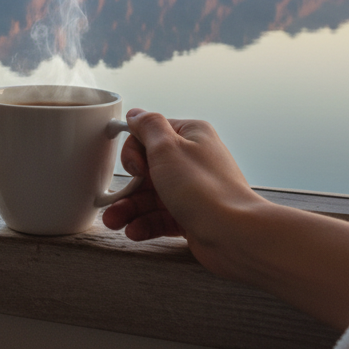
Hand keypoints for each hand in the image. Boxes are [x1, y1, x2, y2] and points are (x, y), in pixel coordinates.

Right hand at [103, 108, 270, 280]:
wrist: (234, 234)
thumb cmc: (204, 190)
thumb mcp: (167, 148)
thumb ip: (148, 127)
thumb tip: (136, 114)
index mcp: (191, 136)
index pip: (151, 134)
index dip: (134, 151)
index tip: (135, 168)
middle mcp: (192, 160)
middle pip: (148, 168)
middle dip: (128, 187)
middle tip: (115, 201)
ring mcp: (192, 189)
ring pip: (152, 196)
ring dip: (130, 209)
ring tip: (116, 222)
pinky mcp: (192, 215)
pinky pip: (162, 216)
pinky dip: (146, 223)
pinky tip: (134, 231)